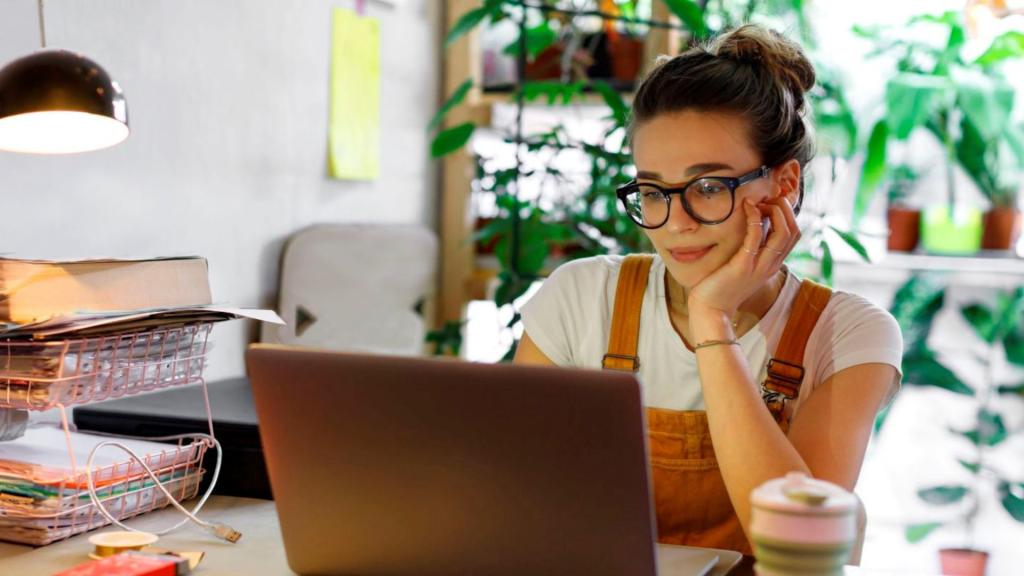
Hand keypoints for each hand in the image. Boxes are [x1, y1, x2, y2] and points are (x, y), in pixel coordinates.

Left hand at [687, 196, 800, 323]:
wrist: (711, 310)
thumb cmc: (722, 285)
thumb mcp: (744, 266)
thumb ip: (752, 249)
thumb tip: (753, 225)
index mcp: (773, 264)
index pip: (794, 234)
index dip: (787, 214)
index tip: (770, 203)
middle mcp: (771, 265)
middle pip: (794, 230)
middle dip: (784, 208)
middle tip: (766, 199)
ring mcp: (759, 266)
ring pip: (783, 233)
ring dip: (774, 211)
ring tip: (758, 201)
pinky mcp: (743, 265)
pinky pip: (756, 237)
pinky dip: (755, 218)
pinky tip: (747, 208)